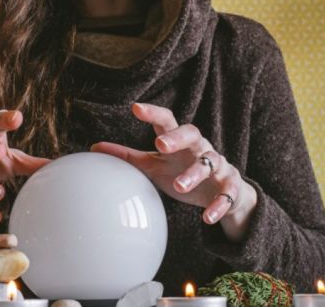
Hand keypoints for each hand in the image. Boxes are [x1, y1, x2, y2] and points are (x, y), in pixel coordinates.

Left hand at [91, 103, 256, 231]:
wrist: (223, 191)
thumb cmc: (182, 170)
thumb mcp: (155, 164)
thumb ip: (128, 156)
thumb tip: (94, 147)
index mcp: (179, 140)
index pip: (167, 121)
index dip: (153, 114)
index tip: (136, 108)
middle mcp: (199, 148)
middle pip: (192, 134)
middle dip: (177, 138)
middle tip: (160, 144)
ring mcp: (217, 165)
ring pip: (209, 163)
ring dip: (194, 174)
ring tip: (179, 185)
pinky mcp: (230, 185)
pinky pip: (227, 193)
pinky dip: (218, 204)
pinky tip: (207, 217)